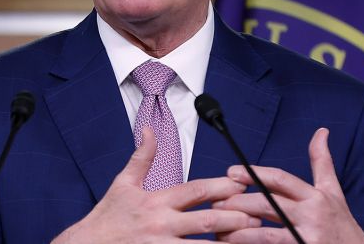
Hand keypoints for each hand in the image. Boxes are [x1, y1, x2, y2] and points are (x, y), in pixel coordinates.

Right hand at [52, 128, 259, 242]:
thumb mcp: (123, 183)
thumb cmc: (107, 217)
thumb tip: (148, 130)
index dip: (220, 187)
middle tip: (257, 216)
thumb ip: (141, 157)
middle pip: (206, 220)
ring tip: (250, 241)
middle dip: (234, 217)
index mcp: (156, 201)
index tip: (240, 184)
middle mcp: (161, 224)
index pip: (194, 191)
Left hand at [213, 128, 363, 243]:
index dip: (253, 174)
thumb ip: (322, 162)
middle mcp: (312, 215)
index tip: (231, 172)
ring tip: (220, 230)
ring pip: (265, 233)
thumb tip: (321, 132)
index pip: (279, 179)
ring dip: (239, 231)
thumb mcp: (334, 192)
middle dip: (239, 203)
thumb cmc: (342, 225)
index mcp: (315, 196)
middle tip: (216, 203)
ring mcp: (307, 237)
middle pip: (267, 204)